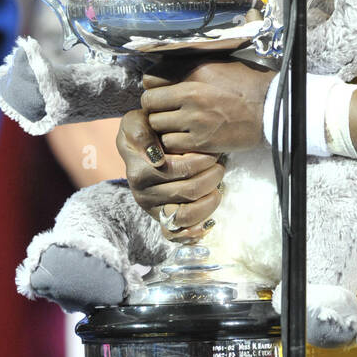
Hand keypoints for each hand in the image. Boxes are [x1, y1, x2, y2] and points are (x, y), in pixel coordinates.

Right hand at [115, 109, 224, 241]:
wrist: (140, 144)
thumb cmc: (145, 130)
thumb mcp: (136, 121)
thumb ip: (139, 131)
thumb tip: (156, 157)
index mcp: (140, 171)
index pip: (181, 169)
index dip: (204, 160)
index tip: (213, 151)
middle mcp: (143, 194)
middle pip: (190, 191)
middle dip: (213, 176)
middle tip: (220, 163)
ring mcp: (152, 209)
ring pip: (187, 215)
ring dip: (210, 200)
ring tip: (218, 184)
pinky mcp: (160, 221)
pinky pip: (176, 235)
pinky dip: (194, 232)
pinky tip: (208, 221)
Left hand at [139, 59, 273, 155]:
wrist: (271, 110)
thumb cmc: (248, 85)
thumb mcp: (218, 64)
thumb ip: (190, 66)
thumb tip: (163, 71)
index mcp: (195, 72)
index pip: (151, 78)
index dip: (154, 86)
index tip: (161, 91)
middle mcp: (191, 94)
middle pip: (149, 103)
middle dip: (154, 107)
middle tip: (166, 110)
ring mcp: (195, 120)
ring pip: (156, 125)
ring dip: (163, 126)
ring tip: (175, 125)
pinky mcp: (201, 142)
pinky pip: (170, 143)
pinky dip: (174, 142)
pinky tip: (185, 138)